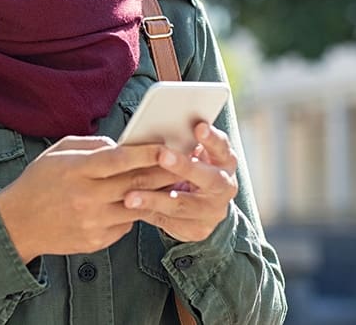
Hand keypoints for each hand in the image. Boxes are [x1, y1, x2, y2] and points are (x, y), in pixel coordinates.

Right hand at [0, 135, 180, 262]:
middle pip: (135, 184)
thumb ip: (91, 145)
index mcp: (76, 171)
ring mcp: (92, 222)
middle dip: (163, 172)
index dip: (146, 152)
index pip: (118, 159)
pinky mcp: (96, 241)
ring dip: (158, 195)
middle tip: (184, 163)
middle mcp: (86, 197)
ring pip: (137, 206)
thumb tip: (121, 145)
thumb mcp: (57, 152)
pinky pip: (126, 225)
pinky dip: (135, 212)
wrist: (17, 224)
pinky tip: (140, 203)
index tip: (166, 145)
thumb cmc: (38, 182)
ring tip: (174, 184)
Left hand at [123, 122, 238, 242]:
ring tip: (131, 196)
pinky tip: (131, 208)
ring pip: (183, 205)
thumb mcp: (192, 155)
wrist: (202, 208)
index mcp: (225, 162)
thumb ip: (181, 144)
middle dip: (184, 166)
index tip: (198, 126)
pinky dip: (149, 213)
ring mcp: (213, 211)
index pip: (222, 148)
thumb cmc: (190, 170)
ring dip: (156, 199)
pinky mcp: (198, 229)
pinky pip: (170, 222)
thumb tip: (152, 128)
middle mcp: (224, 186)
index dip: (212, 138)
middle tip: (163, 155)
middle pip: (209, 178)